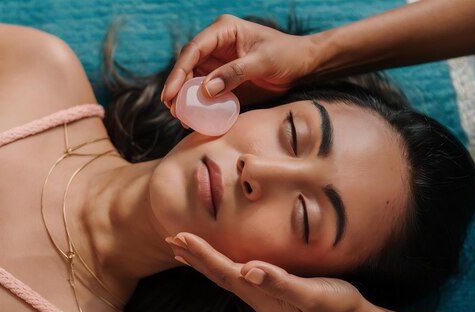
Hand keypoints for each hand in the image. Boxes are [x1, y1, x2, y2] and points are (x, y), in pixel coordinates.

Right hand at [161, 14, 316, 113]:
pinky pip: (207, 92)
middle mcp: (217, 45)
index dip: (179, 72)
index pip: (194, 50)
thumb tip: (206, 90)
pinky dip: (200, 105)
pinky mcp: (224, 79)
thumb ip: (235, 74)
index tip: (171, 94)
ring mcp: (219, 62)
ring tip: (182, 118)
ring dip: (186, 99)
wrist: (304, 64)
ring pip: (194, 80)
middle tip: (173, 110)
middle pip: (188, 66)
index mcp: (224, 31)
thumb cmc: (287, 55)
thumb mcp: (263, 62)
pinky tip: (195, 119)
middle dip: (178, 88)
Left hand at [165, 232, 366, 311]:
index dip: (203, 254)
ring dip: (203, 261)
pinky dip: (221, 264)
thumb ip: (281, 282)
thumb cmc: (335, 303)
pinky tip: (219, 260)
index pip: (225, 272)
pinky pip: (237, 275)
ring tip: (183, 250)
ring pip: (225, 276)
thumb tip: (249, 269)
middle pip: (218, 275)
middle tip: (171, 239)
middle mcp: (257, 298)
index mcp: (263, 297)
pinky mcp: (271, 291)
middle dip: (194, 257)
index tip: (182, 237)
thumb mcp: (312, 294)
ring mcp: (263, 296)